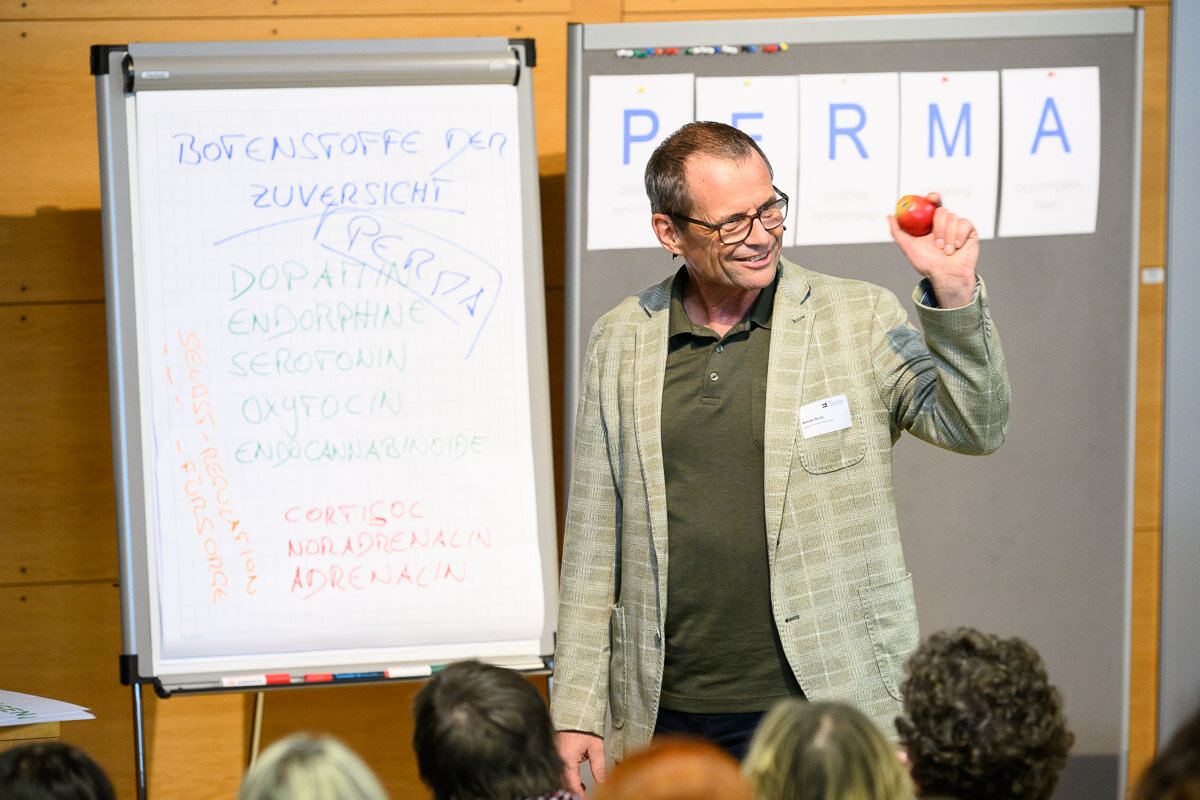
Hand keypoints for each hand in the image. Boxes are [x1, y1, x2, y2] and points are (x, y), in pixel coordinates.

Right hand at [557, 730, 606, 798]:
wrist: (574, 712)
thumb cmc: (584, 726)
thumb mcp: (596, 747)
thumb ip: (599, 766)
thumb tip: (602, 782)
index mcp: (568, 759)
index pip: (573, 785)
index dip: (580, 795)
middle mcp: (559, 760)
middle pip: (565, 784)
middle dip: (575, 792)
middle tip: (585, 796)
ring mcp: (555, 756)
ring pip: (561, 779)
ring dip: (571, 786)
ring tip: (583, 789)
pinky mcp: (555, 753)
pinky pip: (560, 771)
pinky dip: (567, 778)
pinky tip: (576, 779)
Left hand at [888, 192, 978, 308]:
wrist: (947, 276)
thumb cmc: (928, 264)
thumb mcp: (908, 247)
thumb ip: (898, 231)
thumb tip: (890, 216)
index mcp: (930, 224)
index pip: (931, 205)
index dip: (932, 198)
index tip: (930, 197)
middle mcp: (944, 223)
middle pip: (941, 210)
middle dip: (938, 226)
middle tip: (937, 243)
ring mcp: (957, 226)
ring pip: (953, 217)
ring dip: (947, 237)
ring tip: (946, 251)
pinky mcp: (969, 230)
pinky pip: (964, 223)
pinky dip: (958, 237)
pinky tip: (956, 248)